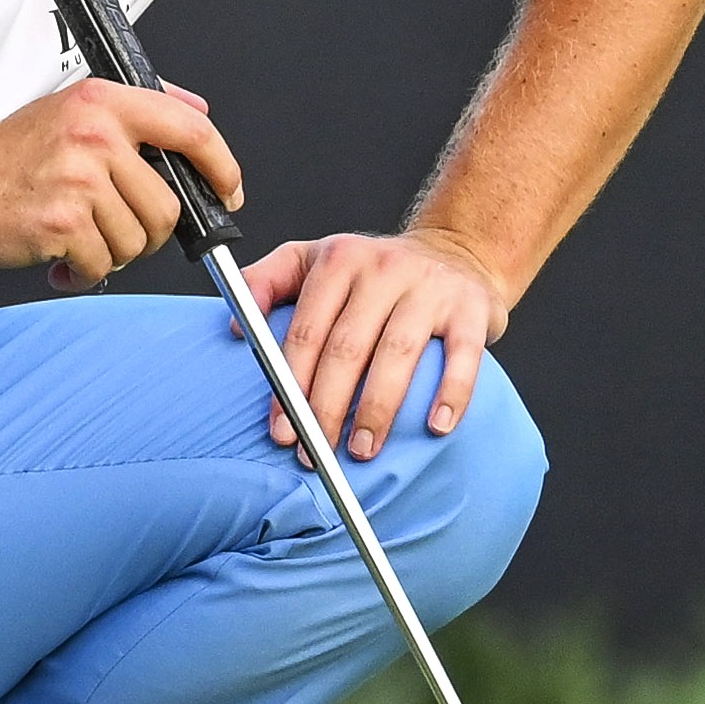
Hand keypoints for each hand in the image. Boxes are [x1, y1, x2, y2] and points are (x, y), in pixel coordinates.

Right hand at [0, 80, 245, 291]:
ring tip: (78, 237)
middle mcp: (94, 134)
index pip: (191, 130)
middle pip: (168, 204)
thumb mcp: (68, 112)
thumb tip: (194, 109)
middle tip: (110, 228)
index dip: (223, 167)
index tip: (228, 189)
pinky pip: (106, 264)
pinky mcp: (64, 222)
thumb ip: (134, 110)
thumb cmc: (2, 163)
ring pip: (141, 240)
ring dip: (114, 253)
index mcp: (102, 101)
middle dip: (147, 232)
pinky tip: (60, 257)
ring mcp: (79, 178)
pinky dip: (86, 272)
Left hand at [242, 227, 510, 462]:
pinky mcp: (470, 308)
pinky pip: (462, 355)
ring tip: (362, 450)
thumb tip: (233, 326)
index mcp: (339, 260)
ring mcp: (430, 287)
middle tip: (316, 452)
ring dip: (377, 410)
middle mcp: (384, 268)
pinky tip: (436, 428)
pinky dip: (451, 393)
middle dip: (327, 407)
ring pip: (398, 354)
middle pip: (348, 347)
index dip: (290, 384)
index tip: (281, 431)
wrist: (455, 251)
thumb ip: (266, 282)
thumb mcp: (313, 260)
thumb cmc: (372, 271)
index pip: (307, 329)